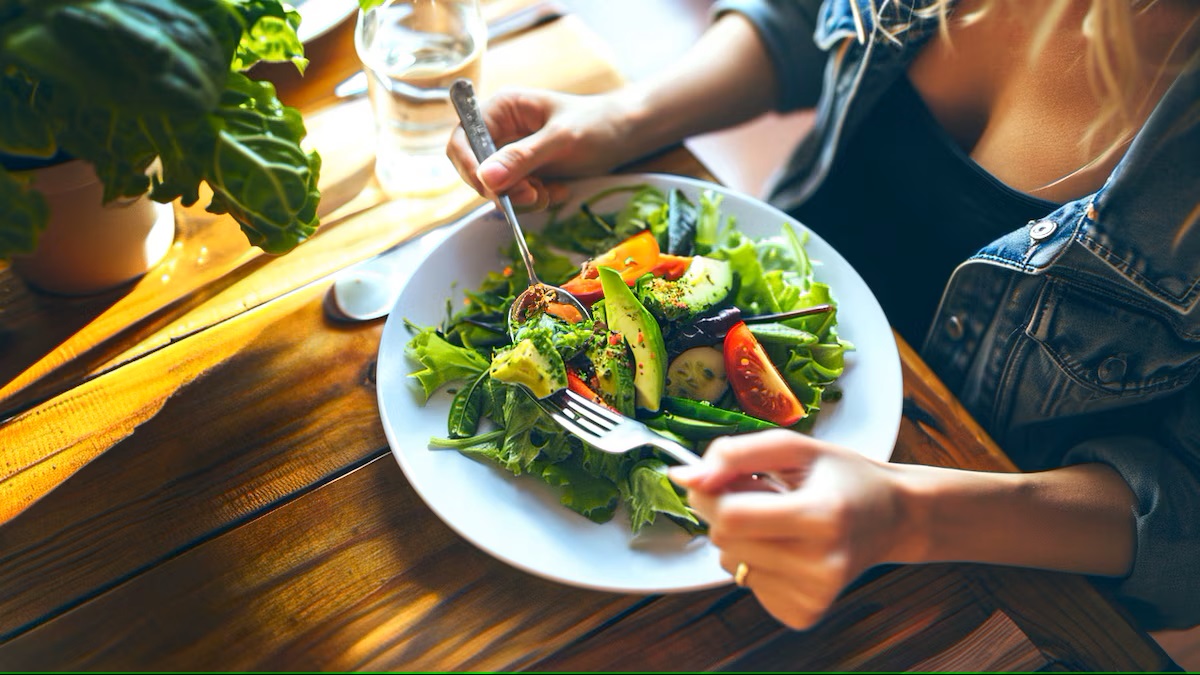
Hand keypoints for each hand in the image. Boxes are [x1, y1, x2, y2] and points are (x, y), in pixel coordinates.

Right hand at [446, 87, 647, 207]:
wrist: (628, 135)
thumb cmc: (598, 124)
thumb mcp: (561, 140)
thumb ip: (523, 158)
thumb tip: (485, 179)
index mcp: (501, 109)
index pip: (463, 140)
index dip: (469, 166)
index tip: (490, 189)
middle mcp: (501, 131)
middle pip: (477, 170)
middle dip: (503, 189)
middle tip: (532, 195)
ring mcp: (513, 154)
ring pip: (497, 189)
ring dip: (522, 198)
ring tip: (552, 192)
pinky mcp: (527, 173)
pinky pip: (517, 196)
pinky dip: (536, 200)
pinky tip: (560, 190)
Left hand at [669, 429, 913, 629]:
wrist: (890, 519)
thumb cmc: (841, 477)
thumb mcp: (795, 449)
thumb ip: (735, 455)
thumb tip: (683, 477)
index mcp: (824, 516)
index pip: (731, 516)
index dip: (712, 494)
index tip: (723, 478)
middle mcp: (822, 564)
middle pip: (725, 539)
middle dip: (727, 512)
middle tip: (763, 496)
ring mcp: (814, 596)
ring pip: (729, 563)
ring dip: (742, 539)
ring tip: (782, 522)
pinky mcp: (804, 614)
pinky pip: (746, 584)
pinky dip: (756, 562)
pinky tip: (789, 549)